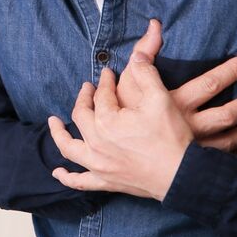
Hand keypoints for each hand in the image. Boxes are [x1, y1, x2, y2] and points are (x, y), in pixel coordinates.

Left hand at [47, 52, 193, 200]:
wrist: (182, 174)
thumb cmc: (171, 136)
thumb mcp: (160, 98)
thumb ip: (146, 72)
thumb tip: (136, 54)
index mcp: (106, 120)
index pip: (100, 95)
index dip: (104, 81)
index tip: (108, 74)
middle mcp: (96, 142)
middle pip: (81, 115)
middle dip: (83, 98)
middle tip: (87, 88)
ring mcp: (98, 164)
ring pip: (69, 147)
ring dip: (59, 133)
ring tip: (54, 122)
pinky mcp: (106, 182)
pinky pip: (79, 181)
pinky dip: (67, 177)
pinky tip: (58, 173)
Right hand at [119, 19, 236, 152]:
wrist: (115, 156)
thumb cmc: (122, 118)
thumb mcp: (129, 82)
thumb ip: (144, 51)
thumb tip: (155, 25)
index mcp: (177, 104)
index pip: (212, 83)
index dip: (232, 71)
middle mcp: (189, 126)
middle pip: (228, 113)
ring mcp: (193, 148)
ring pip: (231, 138)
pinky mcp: (192, 164)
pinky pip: (222, 159)